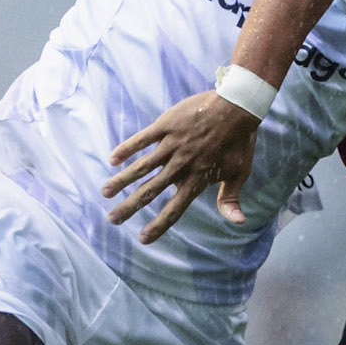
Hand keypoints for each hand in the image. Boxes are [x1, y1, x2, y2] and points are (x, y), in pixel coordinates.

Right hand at [102, 90, 259, 243]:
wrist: (237, 105)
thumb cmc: (239, 141)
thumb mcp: (240, 173)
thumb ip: (230, 199)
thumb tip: (239, 223)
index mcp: (197, 179)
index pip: (175, 209)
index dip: (159, 225)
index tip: (143, 239)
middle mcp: (181, 165)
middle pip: (150, 190)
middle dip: (130, 207)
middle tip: (112, 219)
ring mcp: (172, 144)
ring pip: (142, 166)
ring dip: (122, 180)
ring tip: (106, 192)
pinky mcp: (166, 125)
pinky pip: (142, 139)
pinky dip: (127, 148)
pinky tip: (112, 159)